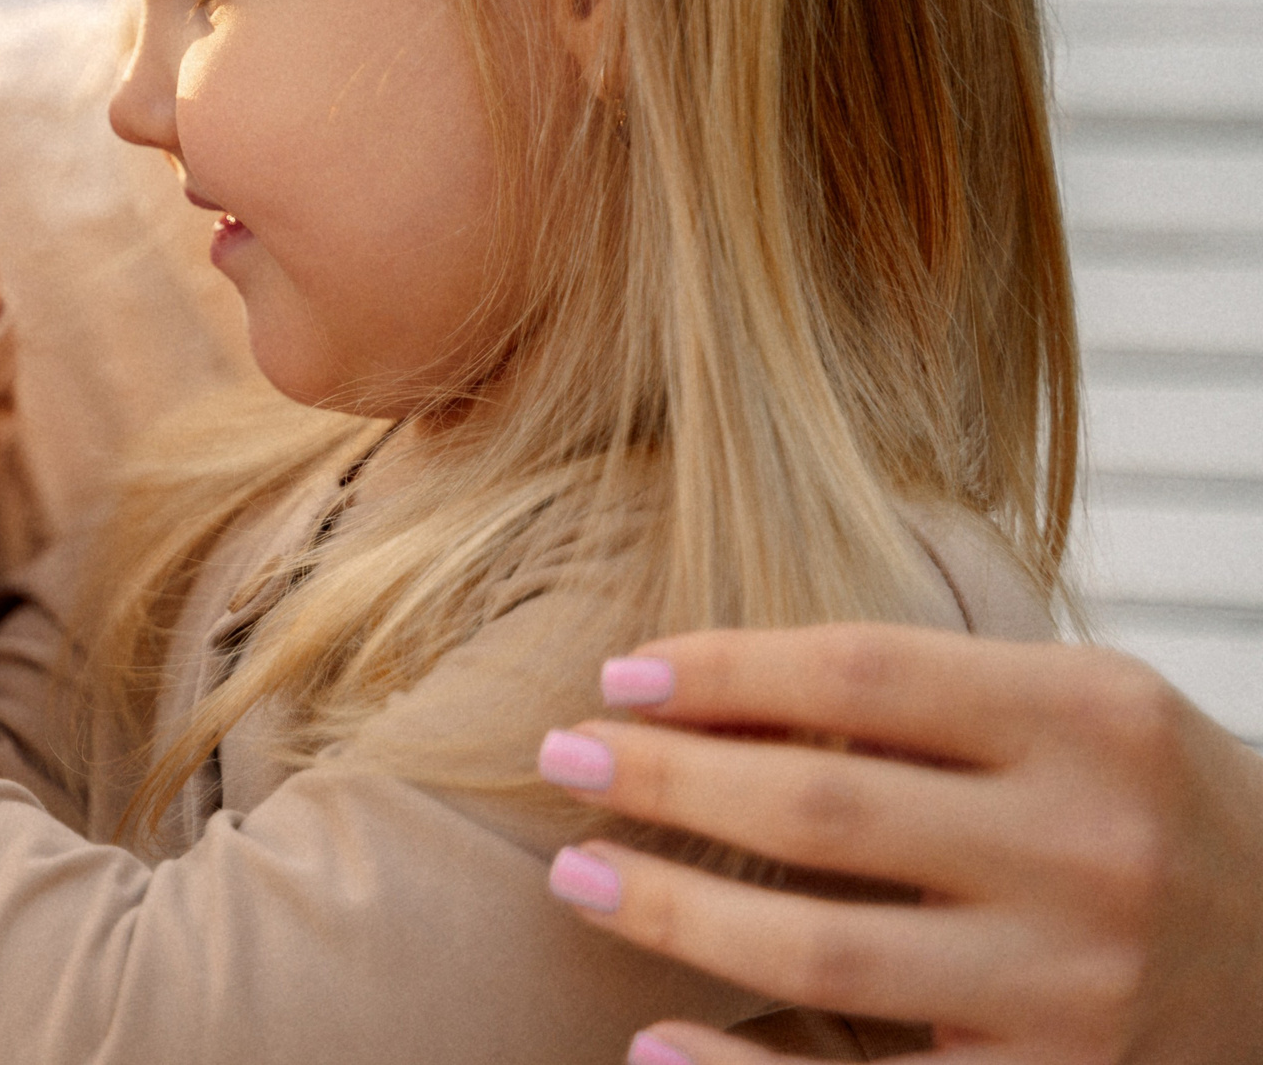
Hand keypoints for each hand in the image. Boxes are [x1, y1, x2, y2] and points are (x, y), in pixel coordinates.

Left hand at [532, 624, 1262, 1064]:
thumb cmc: (1139, 803)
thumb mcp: (1071, 708)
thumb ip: (922, 692)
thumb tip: (696, 684)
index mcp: (1088, 720)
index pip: (863, 669)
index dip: (721, 669)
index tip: (618, 677)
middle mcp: (1089, 851)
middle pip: (823, 806)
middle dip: (666, 778)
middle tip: (559, 758)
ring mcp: (1078, 988)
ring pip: (827, 951)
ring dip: (675, 909)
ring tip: (577, 875)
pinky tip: (650, 1038)